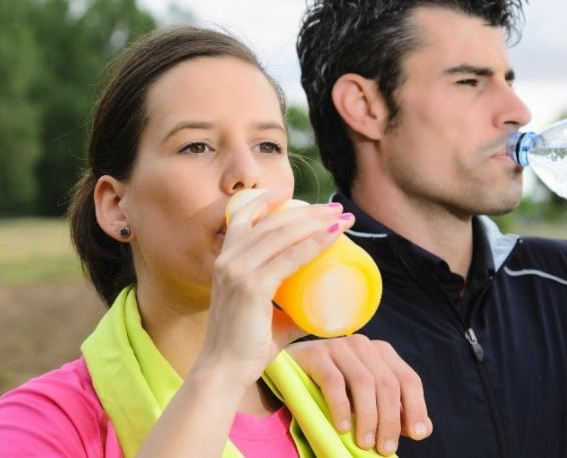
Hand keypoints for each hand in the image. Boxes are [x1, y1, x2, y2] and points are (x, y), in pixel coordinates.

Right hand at [198, 189, 354, 385]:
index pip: (243, 216)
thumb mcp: (268, 317)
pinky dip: (314, 243)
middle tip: (336, 209)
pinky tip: (333, 236)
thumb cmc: (245, 346)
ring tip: (342, 218)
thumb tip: (317, 310)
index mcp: (226, 260)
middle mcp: (229, 259)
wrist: (224, 372)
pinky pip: (290, 257)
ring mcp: (237, 270)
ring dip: (317, 221)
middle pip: (273, 221)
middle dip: (308, 211)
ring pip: (283, 233)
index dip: (267, 199)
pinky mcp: (251, 286)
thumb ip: (291, 309)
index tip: (291, 193)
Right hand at [288, 335, 431, 455]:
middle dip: (390, 419)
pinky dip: (341, 407)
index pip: (408, 379)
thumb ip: (392, 410)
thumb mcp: (365, 399)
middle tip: (385, 448)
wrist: (289, 371)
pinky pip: (333, 381)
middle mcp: (364, 345)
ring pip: (363, 382)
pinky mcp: (315, 354)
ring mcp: (339, 347)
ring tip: (364, 442)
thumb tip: (422, 430)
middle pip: (388, 383)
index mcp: (382, 353)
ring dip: (368, 417)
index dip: (416, 407)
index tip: (417, 435)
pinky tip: (341, 428)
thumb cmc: (332, 389)